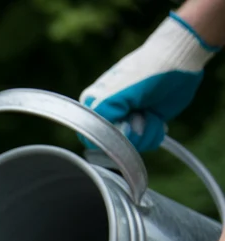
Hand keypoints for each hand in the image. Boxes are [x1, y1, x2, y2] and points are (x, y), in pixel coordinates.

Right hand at [80, 13, 217, 150]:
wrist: (180, 62)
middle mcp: (109, 116)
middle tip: (141, 112)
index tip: (125, 123)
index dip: (108, 136)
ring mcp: (128, 122)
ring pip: (131, 146)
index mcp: (94, 104)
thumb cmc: (148, 71)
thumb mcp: (121, 90)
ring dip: (146, 131)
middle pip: (112, 145)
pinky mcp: (145, 126)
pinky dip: (155, 132)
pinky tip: (157, 116)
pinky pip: (146, 143)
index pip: (91, 135)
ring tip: (150, 111)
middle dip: (131, 133)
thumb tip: (102, 134)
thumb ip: (105, 111)